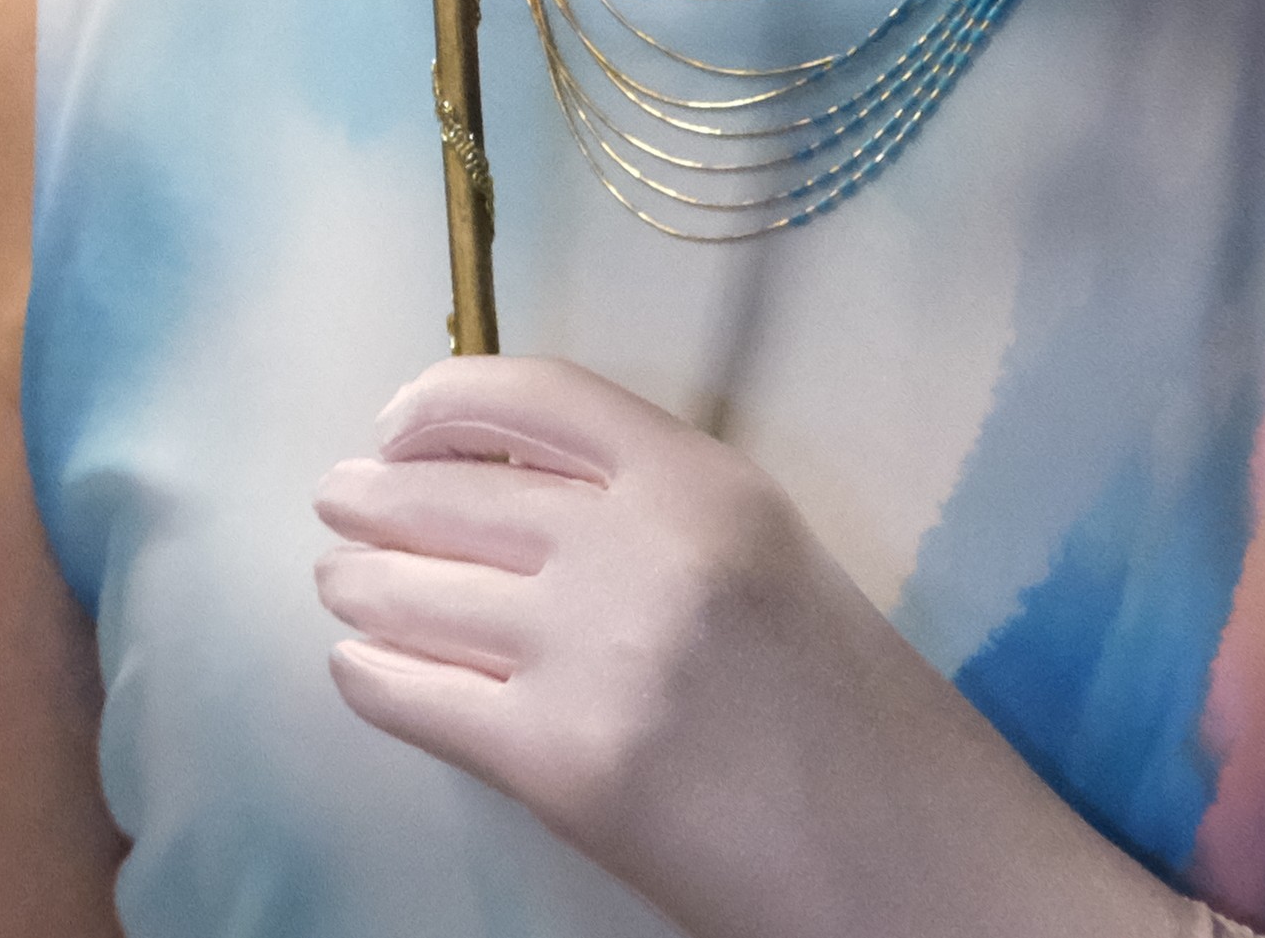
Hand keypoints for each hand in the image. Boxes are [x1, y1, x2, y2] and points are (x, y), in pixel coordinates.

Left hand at [314, 359, 1234, 937]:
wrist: (926, 871)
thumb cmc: (858, 727)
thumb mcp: (770, 565)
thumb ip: (648, 513)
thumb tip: (485, 484)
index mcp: (706, 482)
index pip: (529, 393)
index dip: (437, 400)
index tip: (395, 426)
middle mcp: (641, 548)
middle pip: (442, 492)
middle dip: (371, 499)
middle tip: (338, 507)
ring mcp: (592, 654)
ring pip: (406, 588)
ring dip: (358, 585)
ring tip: (343, 584)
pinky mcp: (558, 762)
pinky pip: (409, 691)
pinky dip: (367, 674)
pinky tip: (362, 667)